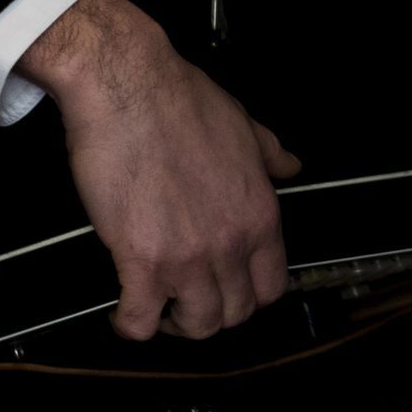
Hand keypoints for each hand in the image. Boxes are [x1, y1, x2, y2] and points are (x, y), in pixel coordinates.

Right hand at [16, 0, 299, 341]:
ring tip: (157, 305)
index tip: (228, 289)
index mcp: (259, 213)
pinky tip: (122, 311)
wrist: (128, 86)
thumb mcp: (244, 124)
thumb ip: (270, 154)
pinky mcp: (141, 260)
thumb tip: (289, 165)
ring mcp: (188, 256)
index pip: (272, 286)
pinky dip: (131, 325)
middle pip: (235, 313)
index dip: (249, 295)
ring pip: (196, 325)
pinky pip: (141, 320)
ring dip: (175, 323)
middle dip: (211, 313)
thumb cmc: (178, 99)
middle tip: (187, 299)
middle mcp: (231, 241)